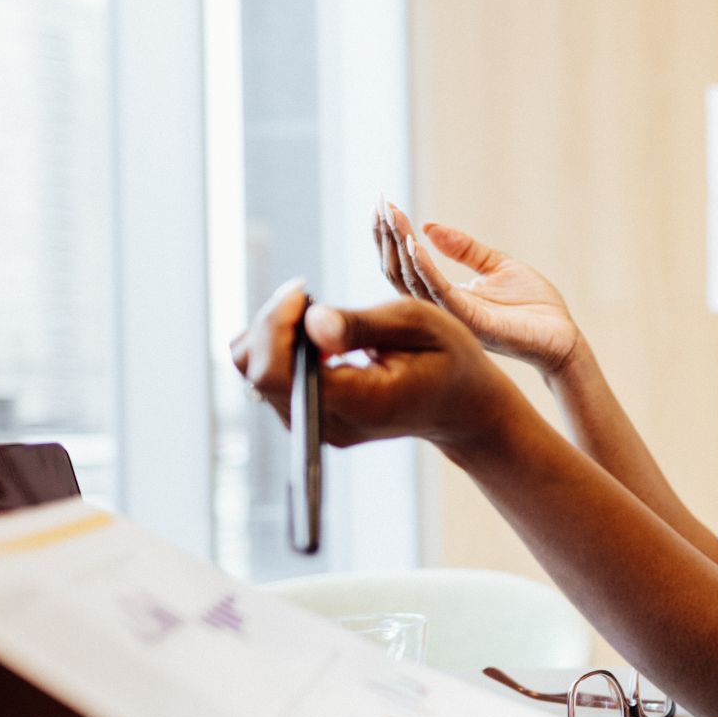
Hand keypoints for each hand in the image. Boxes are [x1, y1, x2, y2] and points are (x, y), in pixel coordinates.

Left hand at [227, 278, 518, 451]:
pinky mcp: (312, 417)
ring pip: (256, 373)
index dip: (273, 324)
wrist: (461, 405)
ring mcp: (317, 425)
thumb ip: (361, 324)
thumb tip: (311, 320)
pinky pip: (271, 379)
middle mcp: (328, 423)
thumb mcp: (419, 325)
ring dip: (274, 333)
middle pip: (256, 371)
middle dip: (271, 322)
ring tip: (313, 314)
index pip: (275, 373)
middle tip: (308, 295)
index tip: (302, 291)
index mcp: (357, 403)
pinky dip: (281, 347)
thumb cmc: (448, 359)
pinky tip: (314, 334)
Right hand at [377, 200, 583, 374]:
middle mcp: (443, 309)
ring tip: (392, 217)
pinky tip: (414, 245)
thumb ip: (464, 249)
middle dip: (386, 238)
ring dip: (400, 248)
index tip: (384, 204)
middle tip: (379, 205)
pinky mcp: (474, 323)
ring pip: (414, 283)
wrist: (563, 336)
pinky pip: (442, 294)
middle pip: (400, 274)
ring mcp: (455, 318)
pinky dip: (425, 269)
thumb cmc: (533, 305)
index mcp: (446, 297)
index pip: (406, 267)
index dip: (392, 237)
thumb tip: (429, 226)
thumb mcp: (497, 266)